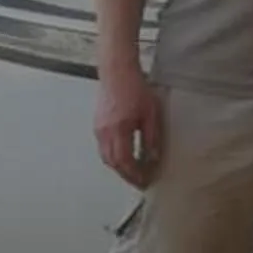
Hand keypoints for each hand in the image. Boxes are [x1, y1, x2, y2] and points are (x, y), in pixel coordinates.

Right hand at [94, 59, 161, 188]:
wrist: (117, 72)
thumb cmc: (135, 89)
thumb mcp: (150, 114)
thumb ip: (152, 138)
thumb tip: (154, 157)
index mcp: (118, 131)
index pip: (124, 162)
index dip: (134, 175)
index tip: (144, 181)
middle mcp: (104, 133)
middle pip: (113, 162)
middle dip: (126, 175)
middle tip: (140, 181)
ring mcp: (98, 129)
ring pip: (106, 156)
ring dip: (119, 166)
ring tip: (134, 171)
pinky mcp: (98, 124)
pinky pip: (104, 147)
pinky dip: (114, 156)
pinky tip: (125, 155)